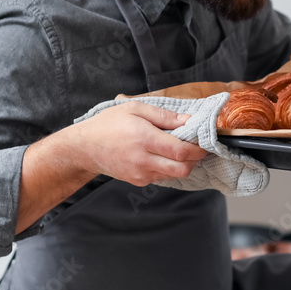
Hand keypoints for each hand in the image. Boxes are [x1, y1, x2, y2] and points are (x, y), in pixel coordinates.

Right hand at [65, 101, 207, 186]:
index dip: (198, 148)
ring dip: (182, 163)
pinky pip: (162, 176)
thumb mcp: (135, 109)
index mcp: (144, 138)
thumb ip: (164, 116)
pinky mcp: (138, 181)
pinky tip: (162, 155)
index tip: (205, 141)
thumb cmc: (109, 124)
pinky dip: (168, 167)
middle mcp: (143, 160)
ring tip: (178, 148)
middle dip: (195, 159)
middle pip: (182, 168)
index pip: (181, 150)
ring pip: (174, 174)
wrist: (85, 147)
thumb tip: (189, 120)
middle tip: (197, 147)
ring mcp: (141, 173)